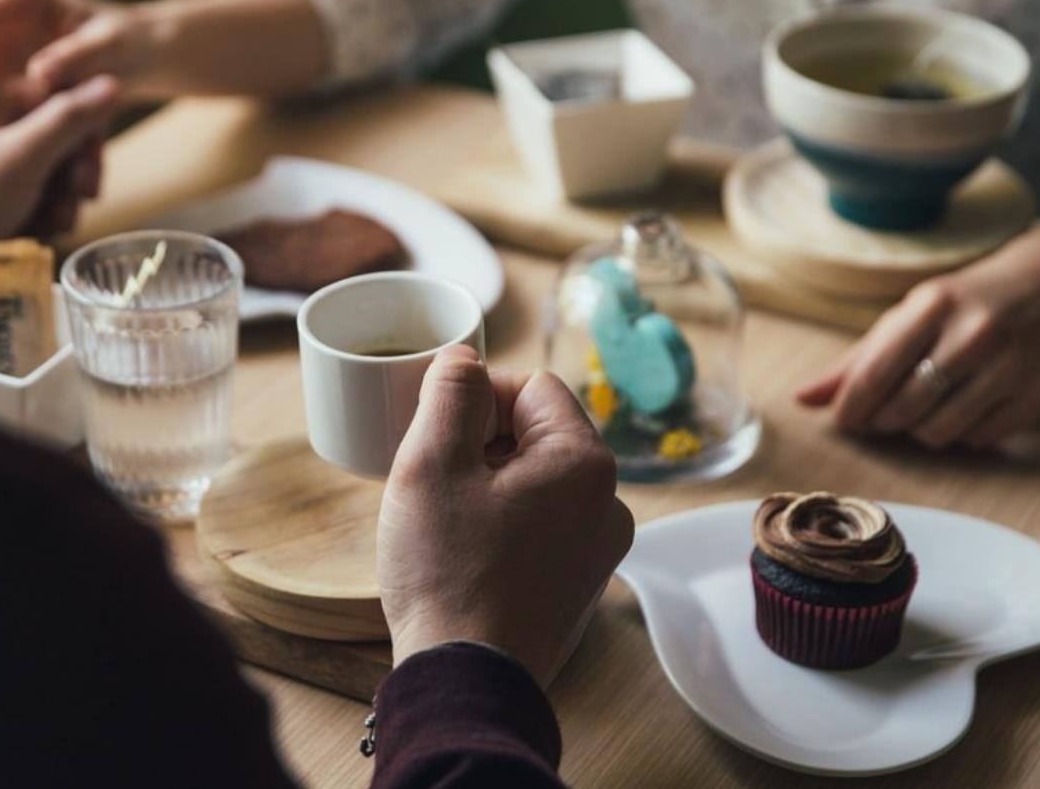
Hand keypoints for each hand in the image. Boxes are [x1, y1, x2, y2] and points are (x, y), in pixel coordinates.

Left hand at [0, 75, 119, 252]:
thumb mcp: (23, 155)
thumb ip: (69, 118)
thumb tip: (110, 81)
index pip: (63, 98)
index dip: (83, 139)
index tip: (84, 176)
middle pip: (57, 136)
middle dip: (70, 178)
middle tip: (71, 209)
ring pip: (47, 166)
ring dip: (57, 200)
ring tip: (49, 227)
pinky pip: (27, 187)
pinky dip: (37, 209)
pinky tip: (34, 230)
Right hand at [378, 346, 634, 687]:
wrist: (465, 681)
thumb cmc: (448, 573)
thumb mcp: (431, 463)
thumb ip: (450, 392)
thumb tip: (464, 358)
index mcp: (584, 462)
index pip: (531, 387)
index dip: (477, 397)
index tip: (436, 431)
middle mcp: (609, 502)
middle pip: (537, 433)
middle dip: (481, 442)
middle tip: (433, 477)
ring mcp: (598, 548)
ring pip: (536, 481)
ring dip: (489, 483)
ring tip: (444, 519)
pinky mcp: (578, 584)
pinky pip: (541, 525)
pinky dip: (502, 523)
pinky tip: (463, 552)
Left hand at [796, 228, 1039, 448]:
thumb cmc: (966, 301)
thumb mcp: (911, 313)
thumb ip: (857, 359)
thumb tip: (803, 399)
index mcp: (934, 306)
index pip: (874, 373)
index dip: (850, 407)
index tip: (843, 420)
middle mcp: (975, 334)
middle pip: (904, 409)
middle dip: (883, 421)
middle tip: (884, 413)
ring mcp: (1012, 366)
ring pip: (940, 432)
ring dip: (920, 431)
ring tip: (924, 409)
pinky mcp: (1039, 395)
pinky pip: (979, 440)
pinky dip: (961, 434)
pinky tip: (964, 408)